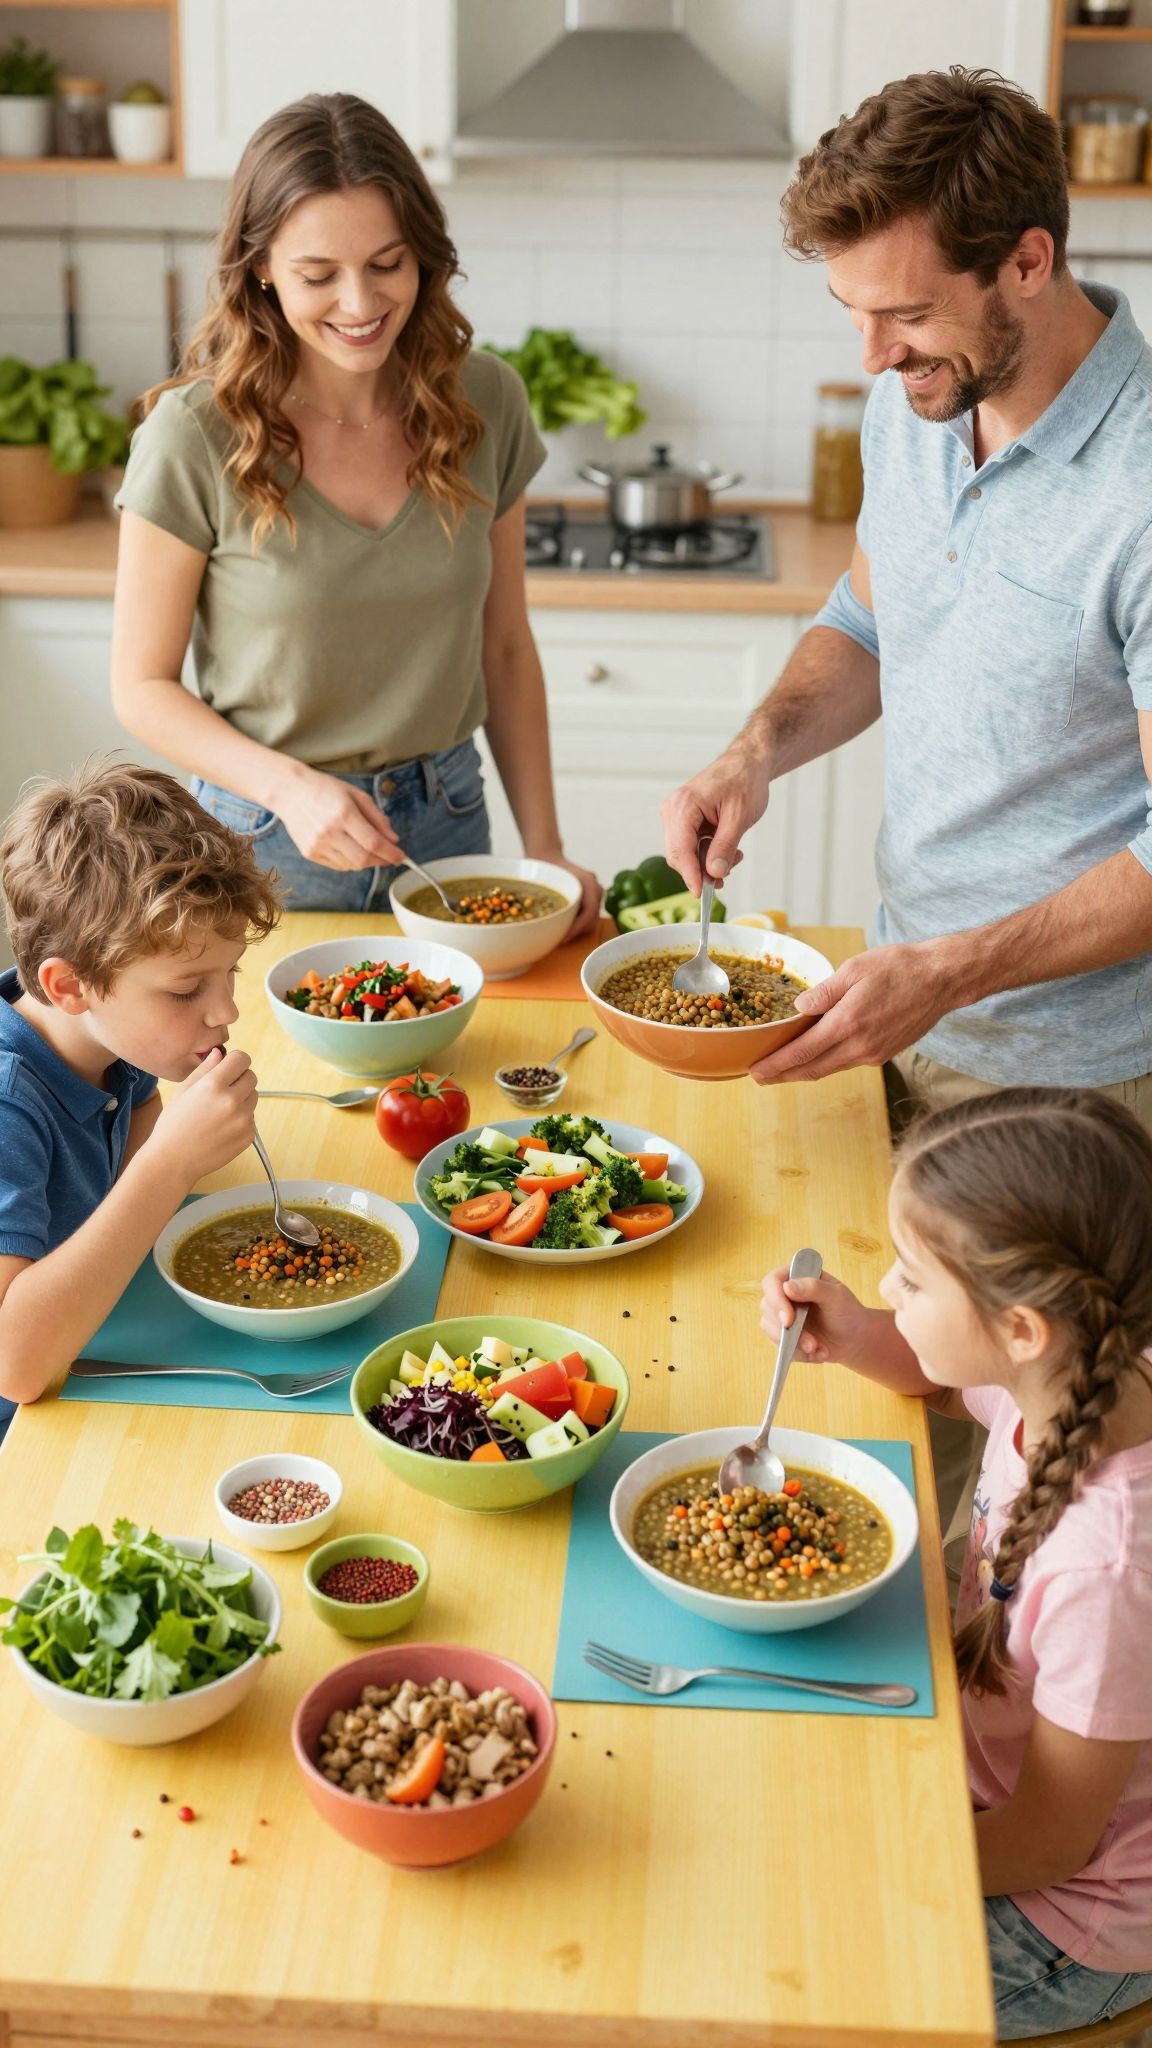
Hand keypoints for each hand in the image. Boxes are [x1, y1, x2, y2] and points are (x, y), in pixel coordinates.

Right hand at [149, 1048, 257, 1186]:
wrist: (173, 1160)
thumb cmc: (173, 1124)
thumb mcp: (183, 1090)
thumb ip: (205, 1068)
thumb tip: (220, 1053)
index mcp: (213, 1085)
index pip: (242, 1059)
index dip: (235, 1061)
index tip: (229, 1068)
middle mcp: (231, 1101)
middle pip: (251, 1076)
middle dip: (239, 1079)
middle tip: (222, 1091)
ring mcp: (242, 1120)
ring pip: (254, 1097)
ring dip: (242, 1099)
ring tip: (219, 1112)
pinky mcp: (248, 1136)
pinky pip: (252, 1118)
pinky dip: (242, 1119)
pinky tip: (222, 1127)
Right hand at [273, 765, 403, 871]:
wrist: (290, 791)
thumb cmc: (325, 789)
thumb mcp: (356, 795)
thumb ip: (377, 818)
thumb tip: (393, 840)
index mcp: (344, 814)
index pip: (374, 843)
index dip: (391, 853)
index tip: (401, 856)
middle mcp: (329, 832)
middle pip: (363, 859)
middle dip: (381, 861)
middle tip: (389, 857)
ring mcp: (317, 845)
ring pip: (351, 866)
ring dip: (366, 862)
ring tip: (369, 849)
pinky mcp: (309, 852)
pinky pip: (338, 865)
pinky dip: (350, 862)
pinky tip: (352, 849)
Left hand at [553, 855, 601, 936]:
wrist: (548, 858)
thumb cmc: (545, 867)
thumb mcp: (545, 881)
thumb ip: (550, 899)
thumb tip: (548, 922)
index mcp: (588, 882)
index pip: (590, 911)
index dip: (578, 927)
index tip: (565, 937)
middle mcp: (596, 888)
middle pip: (593, 918)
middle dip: (577, 930)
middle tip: (561, 938)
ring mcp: (595, 894)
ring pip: (591, 920)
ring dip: (577, 929)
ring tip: (561, 933)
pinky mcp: (591, 900)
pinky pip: (588, 917)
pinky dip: (577, 924)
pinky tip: (564, 927)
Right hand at [660, 744, 771, 894]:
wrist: (747, 764)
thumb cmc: (744, 781)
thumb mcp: (739, 817)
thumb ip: (724, 846)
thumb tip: (713, 873)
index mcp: (684, 805)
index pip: (680, 849)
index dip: (690, 875)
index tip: (700, 894)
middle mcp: (673, 810)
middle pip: (678, 855)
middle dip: (701, 870)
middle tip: (726, 875)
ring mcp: (675, 815)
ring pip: (683, 853)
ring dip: (706, 863)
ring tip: (733, 857)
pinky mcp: (683, 820)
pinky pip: (689, 846)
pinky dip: (706, 854)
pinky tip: (725, 851)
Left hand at [750, 941, 952, 1085]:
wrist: (942, 980)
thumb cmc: (900, 968)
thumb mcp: (855, 969)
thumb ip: (824, 992)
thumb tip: (798, 1008)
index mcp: (848, 1023)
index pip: (802, 1052)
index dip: (775, 1065)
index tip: (755, 1071)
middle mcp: (860, 1046)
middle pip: (812, 1069)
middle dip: (782, 1075)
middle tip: (758, 1077)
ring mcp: (873, 1054)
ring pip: (829, 1068)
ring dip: (803, 1070)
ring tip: (781, 1069)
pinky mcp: (884, 1054)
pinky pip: (847, 1062)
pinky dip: (826, 1062)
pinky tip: (815, 1055)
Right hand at [760, 1265, 874, 1364]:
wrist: (855, 1338)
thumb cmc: (847, 1312)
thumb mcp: (837, 1296)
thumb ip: (814, 1288)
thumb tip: (787, 1287)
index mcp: (796, 1276)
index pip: (772, 1282)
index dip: (775, 1299)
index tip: (789, 1319)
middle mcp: (784, 1294)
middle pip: (767, 1306)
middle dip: (788, 1329)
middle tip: (810, 1343)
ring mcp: (782, 1315)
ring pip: (770, 1328)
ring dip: (795, 1343)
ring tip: (818, 1349)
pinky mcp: (783, 1335)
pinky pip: (780, 1347)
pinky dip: (799, 1353)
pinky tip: (818, 1353)